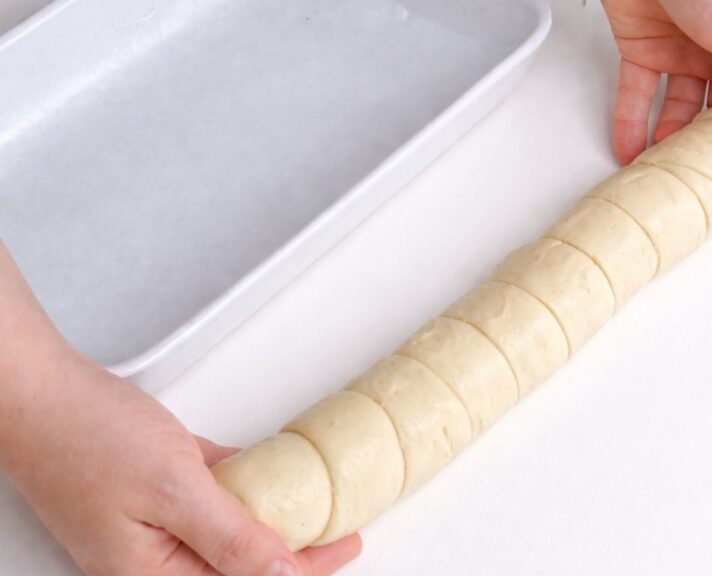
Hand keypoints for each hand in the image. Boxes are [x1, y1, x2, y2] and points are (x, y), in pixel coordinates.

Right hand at [0, 357, 360, 575]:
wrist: (40, 389)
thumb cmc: (83, 436)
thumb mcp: (173, 491)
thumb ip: (230, 537)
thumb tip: (283, 574)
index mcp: (152, 575)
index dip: (304, 569)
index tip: (346, 546)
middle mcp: (153, 558)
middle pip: (239, 562)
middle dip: (292, 549)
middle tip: (340, 527)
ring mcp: (153, 523)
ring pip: (230, 529)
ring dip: (272, 518)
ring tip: (318, 504)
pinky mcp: (153, 489)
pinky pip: (211, 497)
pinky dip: (244, 488)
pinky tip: (272, 478)